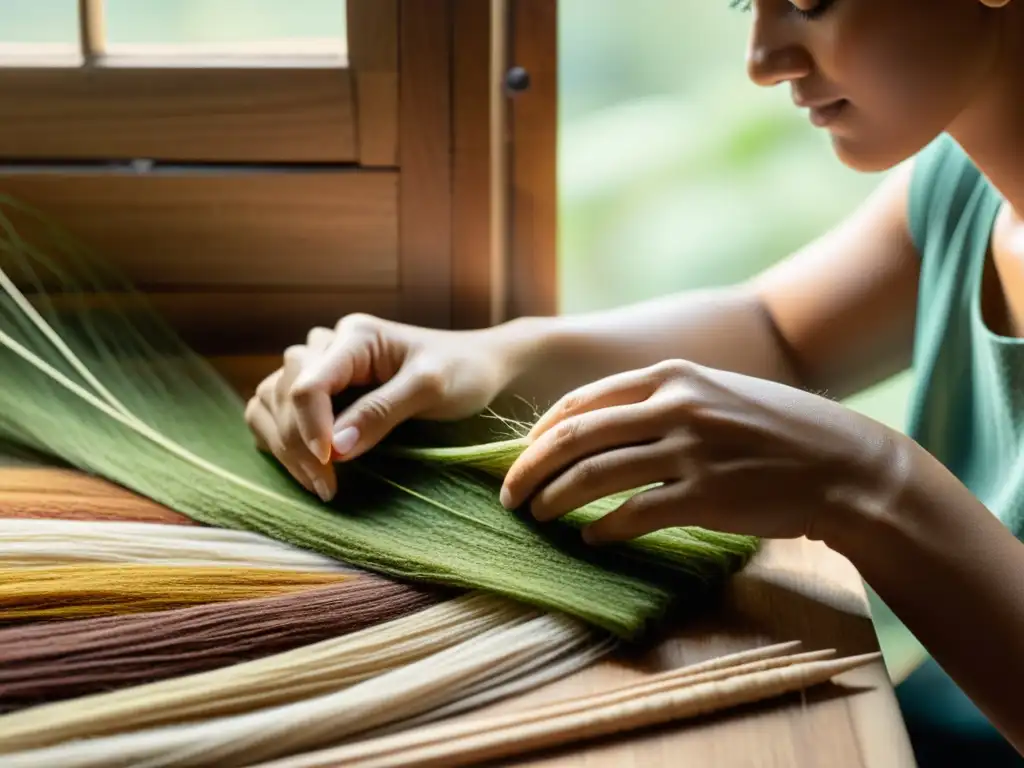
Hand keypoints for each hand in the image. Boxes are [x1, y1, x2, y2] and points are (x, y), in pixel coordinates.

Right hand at [245, 313, 509, 500]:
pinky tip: (310, 470)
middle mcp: (328, 347)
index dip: (310, 427)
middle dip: (297, 443)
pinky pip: (275, 414)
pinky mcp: (320, 394)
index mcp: (355, 336)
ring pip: (269, 403)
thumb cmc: (462, 371)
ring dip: (283, 445)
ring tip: (320, 483)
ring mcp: (321, 369)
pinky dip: (281, 443)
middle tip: (329, 486)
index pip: (308, 381)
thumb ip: (382, 412)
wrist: (479, 368)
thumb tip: (336, 449)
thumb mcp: (431, 388)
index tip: (331, 465)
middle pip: (281, 393)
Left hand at [499, 359, 900, 544]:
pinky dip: (602, 529)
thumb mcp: (715, 391)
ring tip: (537, 516)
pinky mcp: (706, 497)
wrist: (844, 465)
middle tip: (509, 495)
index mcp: (671, 375)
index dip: (540, 433)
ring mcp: (689, 451)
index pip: (581, 402)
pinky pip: (633, 515)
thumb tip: (597, 424)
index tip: (523, 456)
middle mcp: (674, 406)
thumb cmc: (776, 428)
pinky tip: (591, 538)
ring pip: (594, 475)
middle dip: (529, 468)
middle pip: (574, 437)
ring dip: (554, 499)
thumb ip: (660, 399)